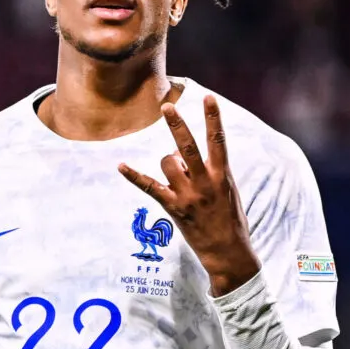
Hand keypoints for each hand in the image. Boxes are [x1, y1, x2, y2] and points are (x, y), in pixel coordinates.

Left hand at [119, 95, 260, 296]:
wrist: (228, 250)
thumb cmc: (229, 217)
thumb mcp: (227, 189)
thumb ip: (207, 170)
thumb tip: (179, 155)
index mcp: (222, 175)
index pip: (218, 140)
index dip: (213, 118)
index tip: (209, 97)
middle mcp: (205, 182)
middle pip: (188, 147)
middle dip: (177, 125)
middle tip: (166, 107)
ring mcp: (188, 195)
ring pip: (168, 163)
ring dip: (169, 162)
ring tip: (179, 175)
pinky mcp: (173, 208)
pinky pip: (149, 187)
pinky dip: (134, 176)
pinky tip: (120, 166)